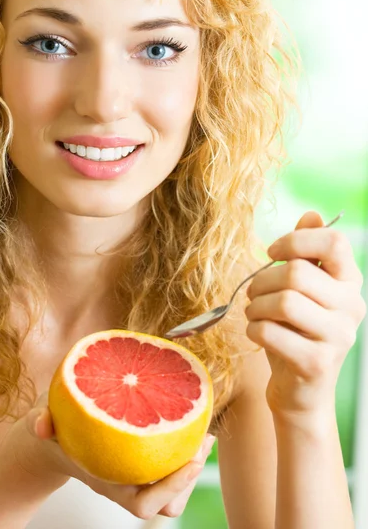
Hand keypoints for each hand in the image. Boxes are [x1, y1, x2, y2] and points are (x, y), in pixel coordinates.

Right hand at [0, 392, 214, 520]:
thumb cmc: (50, 429)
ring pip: (172, 493)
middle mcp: (122, 482)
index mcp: (104, 479)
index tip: (190, 460)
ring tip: (204, 434)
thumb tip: (41, 425)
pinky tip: (192, 423)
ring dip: (192, 466)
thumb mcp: (41, 419)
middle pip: (166, 504)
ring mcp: (131, 474)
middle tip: (203, 440)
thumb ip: (40, 420)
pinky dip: (184, 449)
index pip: (141, 503)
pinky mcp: (139, 461)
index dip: (169, 489)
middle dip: (190, 479)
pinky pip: (167, 467)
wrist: (49, 440)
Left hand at [244, 210, 365, 421]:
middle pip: (296, 273)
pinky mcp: (317, 363)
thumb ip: (306, 253)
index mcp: (349, 282)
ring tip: (253, 312)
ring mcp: (338, 337)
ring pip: (283, 301)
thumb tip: (312, 214)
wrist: (300, 390)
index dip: (295, 240)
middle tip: (253, 292)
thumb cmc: (296, 331)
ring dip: (255, 305)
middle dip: (262, 280)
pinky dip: (253, 328)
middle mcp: (351, 307)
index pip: (334, 242)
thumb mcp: (301, 290)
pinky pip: (270, 331)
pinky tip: (257, 332)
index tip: (272, 251)